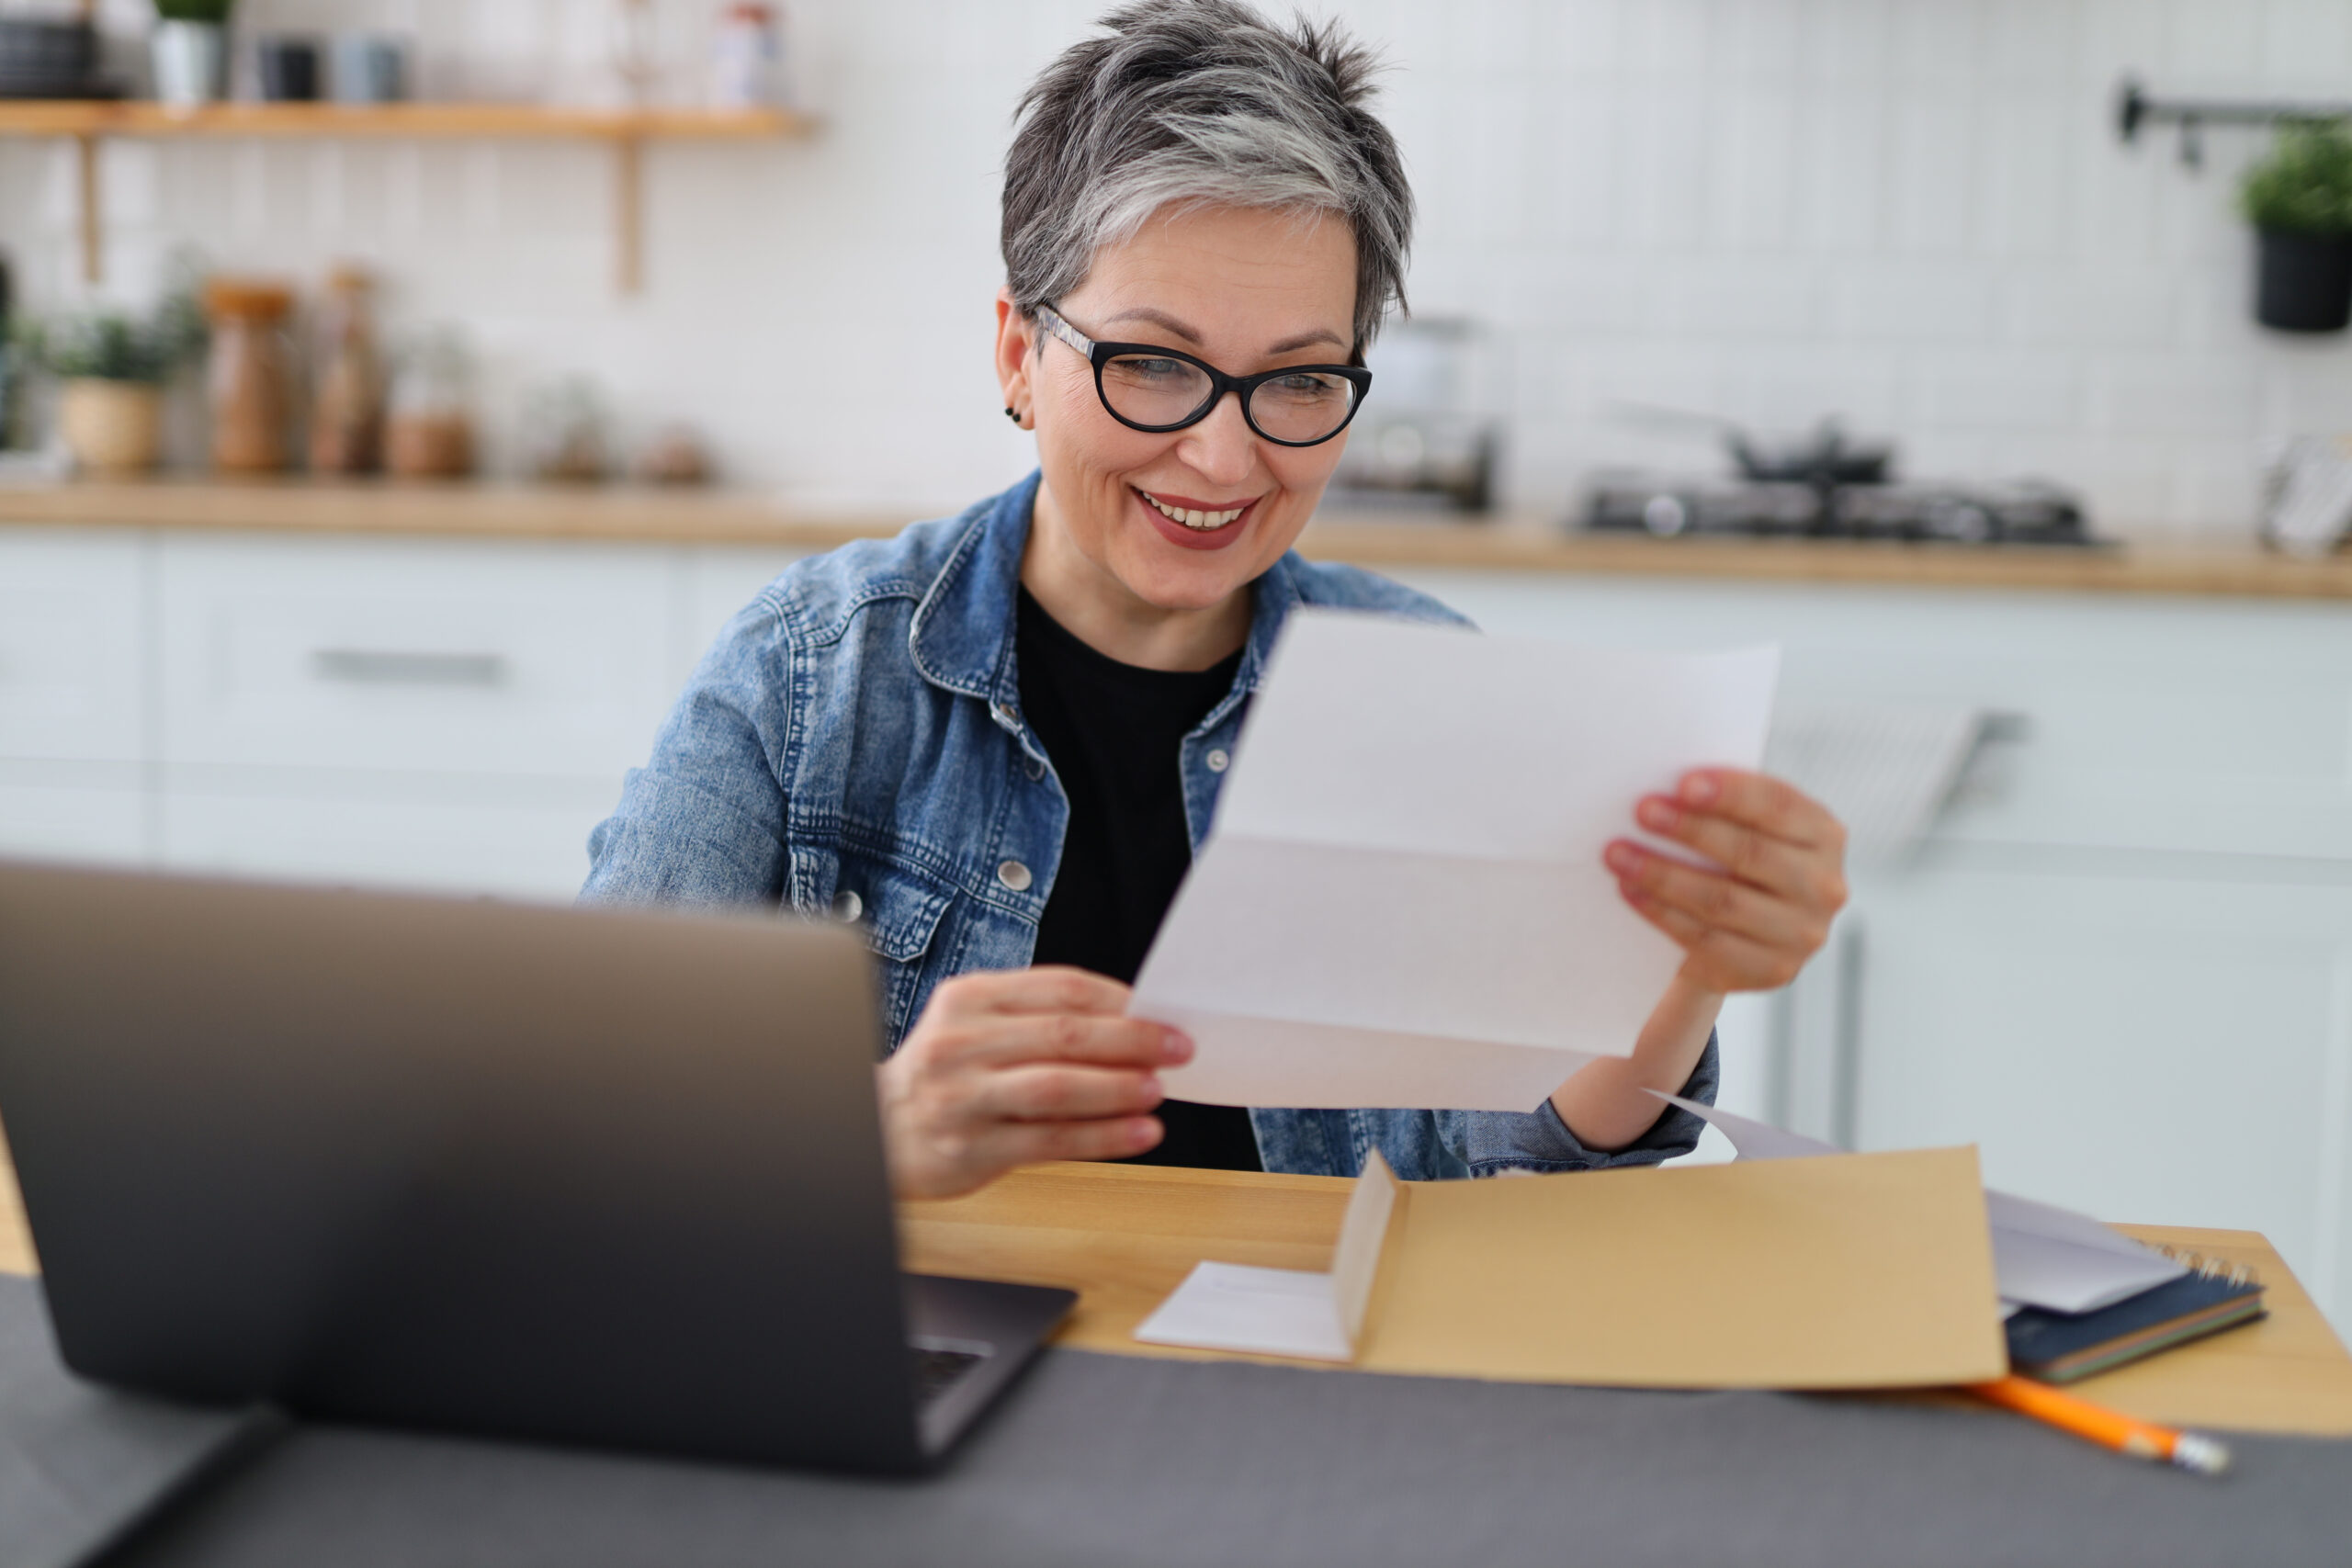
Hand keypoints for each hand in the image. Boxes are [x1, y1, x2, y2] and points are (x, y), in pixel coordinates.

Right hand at [877, 966, 1187, 1199]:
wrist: (875, 1131)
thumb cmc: (944, 1077)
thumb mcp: (975, 1028)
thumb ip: (1038, 1020)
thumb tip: (1130, 1023)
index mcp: (969, 999)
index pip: (1059, 988)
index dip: (1119, 1000)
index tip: (1161, 1012)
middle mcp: (962, 1043)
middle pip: (1063, 1035)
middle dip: (1132, 1040)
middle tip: (1177, 1047)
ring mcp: (964, 1097)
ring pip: (1057, 1087)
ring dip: (1118, 1088)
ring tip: (1157, 1089)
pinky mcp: (972, 1148)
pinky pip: (1050, 1140)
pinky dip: (1102, 1136)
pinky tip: (1138, 1133)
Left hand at [1605, 769, 1848, 995]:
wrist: (1746, 935)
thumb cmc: (1740, 860)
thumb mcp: (1751, 828)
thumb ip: (1728, 807)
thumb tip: (1666, 786)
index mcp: (1825, 835)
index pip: (1779, 806)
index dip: (1732, 793)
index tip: (1682, 784)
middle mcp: (1824, 886)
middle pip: (1750, 853)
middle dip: (1690, 829)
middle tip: (1642, 811)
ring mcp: (1802, 934)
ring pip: (1722, 900)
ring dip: (1662, 874)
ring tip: (1618, 854)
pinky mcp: (1770, 970)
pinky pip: (1706, 939)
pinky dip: (1661, 912)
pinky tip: (1630, 890)